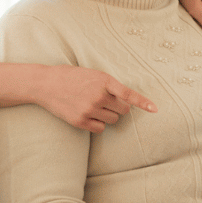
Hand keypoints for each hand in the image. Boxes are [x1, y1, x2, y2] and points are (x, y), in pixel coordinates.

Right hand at [37, 65, 156, 133]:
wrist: (46, 84)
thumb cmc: (72, 77)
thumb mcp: (94, 74)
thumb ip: (109, 85)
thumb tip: (125, 100)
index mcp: (104, 81)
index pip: (128, 94)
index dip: (143, 102)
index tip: (155, 109)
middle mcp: (98, 96)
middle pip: (123, 110)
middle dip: (118, 107)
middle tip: (106, 101)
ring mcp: (89, 109)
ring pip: (113, 120)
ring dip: (108, 115)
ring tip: (93, 105)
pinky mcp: (80, 121)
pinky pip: (100, 128)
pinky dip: (97, 124)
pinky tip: (87, 114)